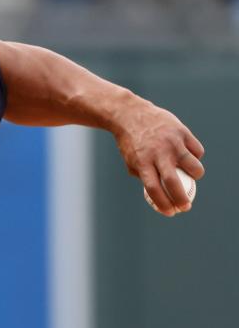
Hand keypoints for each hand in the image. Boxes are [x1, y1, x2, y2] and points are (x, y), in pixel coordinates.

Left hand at [112, 98, 204, 216]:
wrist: (130, 114)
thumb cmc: (131, 142)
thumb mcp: (131, 159)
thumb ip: (144, 175)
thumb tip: (159, 194)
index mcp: (142, 162)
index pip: (153, 189)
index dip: (163, 204)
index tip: (170, 212)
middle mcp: (158, 153)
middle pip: (174, 182)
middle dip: (182, 199)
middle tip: (185, 206)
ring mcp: (172, 142)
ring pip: (193, 166)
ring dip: (196, 176)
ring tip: (191, 178)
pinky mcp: (182, 132)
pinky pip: (197, 150)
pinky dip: (196, 157)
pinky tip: (189, 157)